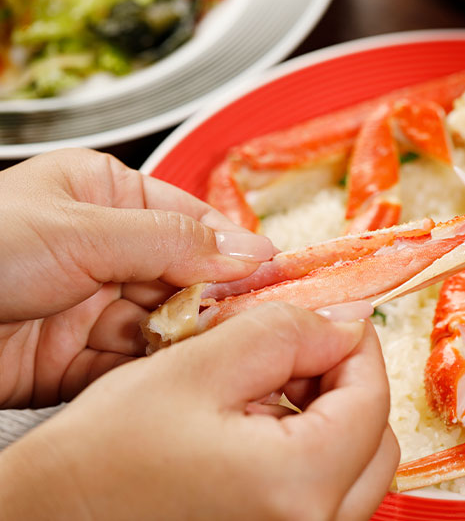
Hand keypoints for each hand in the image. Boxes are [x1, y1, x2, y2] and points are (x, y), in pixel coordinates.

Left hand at [0, 148, 276, 407]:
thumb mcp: (84, 230)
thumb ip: (173, 242)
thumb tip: (248, 249)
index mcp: (108, 197)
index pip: (194, 222)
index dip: (236, 249)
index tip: (276, 273)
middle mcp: (107, 250)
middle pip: (187, 279)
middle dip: (216, 302)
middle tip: (256, 322)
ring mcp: (94, 306)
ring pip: (166, 326)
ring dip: (189, 341)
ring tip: (218, 352)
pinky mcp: (79, 358)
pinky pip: (136, 365)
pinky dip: (158, 374)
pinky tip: (177, 375)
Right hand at [0, 302, 398, 520]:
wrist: (53, 518)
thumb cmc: (102, 457)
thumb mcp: (197, 367)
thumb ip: (284, 333)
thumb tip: (345, 322)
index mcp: (296, 484)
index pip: (370, 398)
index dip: (356, 345)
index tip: (334, 317)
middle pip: (373, 438)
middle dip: (345, 382)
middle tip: (301, 350)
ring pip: (355, 469)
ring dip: (329, 417)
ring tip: (271, 389)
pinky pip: (324, 496)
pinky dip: (309, 453)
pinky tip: (260, 430)